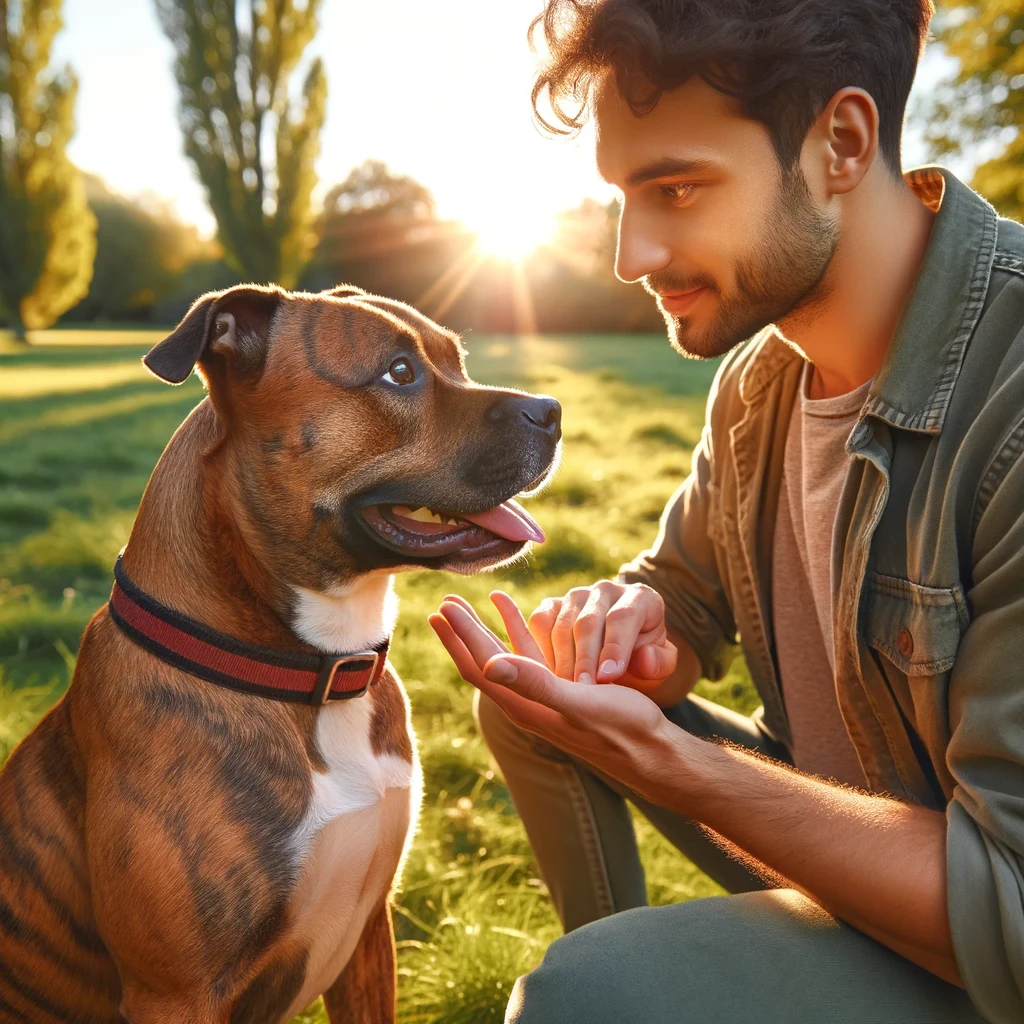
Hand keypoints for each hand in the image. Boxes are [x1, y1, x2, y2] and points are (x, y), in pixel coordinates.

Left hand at [428, 592, 675, 800]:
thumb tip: (489, 666)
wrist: (648, 750)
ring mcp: (542, 693)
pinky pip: (529, 651)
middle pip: (484, 659)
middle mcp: (526, 699)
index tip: (440, 610)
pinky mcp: (561, 685)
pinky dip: (517, 628)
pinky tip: (512, 611)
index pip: (480, 666)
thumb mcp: (576, 702)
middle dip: (463, 630)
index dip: (459, 638)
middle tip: (444, 601)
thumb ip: (534, 683)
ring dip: (485, 627)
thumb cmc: (618, 728)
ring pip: (503, 653)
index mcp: (523, 704)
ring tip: (467, 603)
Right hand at [525, 581, 676, 695]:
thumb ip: (659, 664)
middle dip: (585, 659)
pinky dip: (541, 649)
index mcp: (640, 598)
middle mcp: (607, 590)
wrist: (620, 657)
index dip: (614, 647)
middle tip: (583, 689)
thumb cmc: (642, 661)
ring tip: (566, 689)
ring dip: (562, 660)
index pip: (623, 617)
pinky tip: (550, 674)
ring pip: (562, 625)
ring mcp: (577, 595)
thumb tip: (643, 658)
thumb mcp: (659, 667)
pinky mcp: (552, 604)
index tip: (607, 678)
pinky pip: (540, 622)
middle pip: (589, 622)